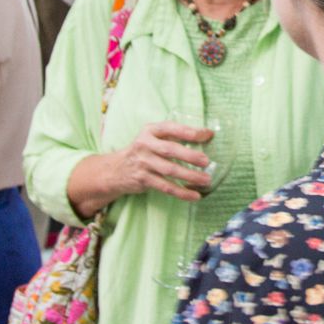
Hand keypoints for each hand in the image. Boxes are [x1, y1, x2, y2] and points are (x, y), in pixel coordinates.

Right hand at [70, 122, 215, 218]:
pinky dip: (181, 192)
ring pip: (169, 170)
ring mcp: (143, 163)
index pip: (171, 128)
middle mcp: (145, 145)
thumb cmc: (144, 150)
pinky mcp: (143, 179)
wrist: (115, 169)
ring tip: (206, 180)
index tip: (207, 135)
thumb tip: (208, 134)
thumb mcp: (154, 137)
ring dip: (189, 176)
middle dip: (190, 156)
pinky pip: (165, 187)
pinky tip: (194, 195)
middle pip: (170, 150)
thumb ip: (176, 135)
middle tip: (206, 161)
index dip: (189, 131)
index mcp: (150, 131)